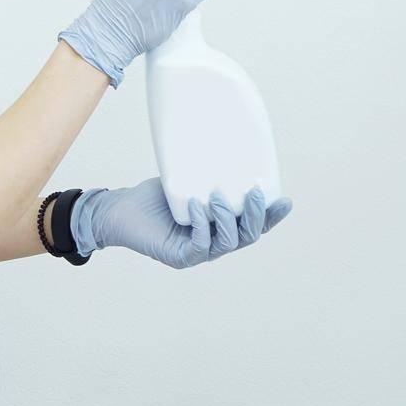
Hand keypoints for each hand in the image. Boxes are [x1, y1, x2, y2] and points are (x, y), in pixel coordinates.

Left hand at [70, 177, 292, 268]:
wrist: (119, 209)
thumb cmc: (153, 195)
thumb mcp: (187, 180)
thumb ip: (208, 175)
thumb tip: (229, 148)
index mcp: (221, 226)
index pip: (254, 224)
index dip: (272, 215)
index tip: (286, 200)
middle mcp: (214, 242)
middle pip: (248, 236)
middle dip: (257, 216)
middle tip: (256, 193)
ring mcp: (198, 253)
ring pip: (228, 242)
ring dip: (228, 219)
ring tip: (218, 197)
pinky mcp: (179, 257)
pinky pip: (199, 244)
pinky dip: (202, 225)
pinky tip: (197, 206)